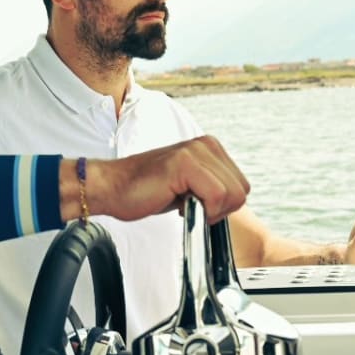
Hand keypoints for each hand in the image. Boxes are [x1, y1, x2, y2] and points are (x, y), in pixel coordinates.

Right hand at [63, 135, 249, 225]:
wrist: (112, 187)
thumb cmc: (146, 190)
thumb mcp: (190, 185)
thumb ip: (213, 186)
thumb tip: (234, 201)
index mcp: (209, 147)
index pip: (241, 186)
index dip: (222, 206)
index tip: (196, 204)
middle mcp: (205, 144)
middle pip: (241, 191)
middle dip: (218, 209)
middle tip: (188, 206)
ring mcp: (195, 150)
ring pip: (232, 194)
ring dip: (209, 210)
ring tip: (182, 202)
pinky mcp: (184, 162)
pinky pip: (216, 196)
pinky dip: (201, 210)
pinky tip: (178, 203)